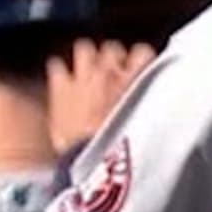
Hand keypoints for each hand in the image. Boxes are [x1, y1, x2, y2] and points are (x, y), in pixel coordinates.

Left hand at [48, 38, 156, 152]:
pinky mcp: (60, 87)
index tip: (139, 72)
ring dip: (86, 58)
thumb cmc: (123, 153)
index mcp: (135, 80)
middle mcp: (109, 72)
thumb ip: (149, 110)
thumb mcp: (146, 129)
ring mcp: (82, 77)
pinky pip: (56, 66)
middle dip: (112, 59)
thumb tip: (155, 111)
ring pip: (85, 48)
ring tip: (87, 73)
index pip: (142, 53)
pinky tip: (61, 83)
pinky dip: (58, 73)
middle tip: (112, 77)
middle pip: (112, 49)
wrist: (94, 164)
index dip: (140, 61)